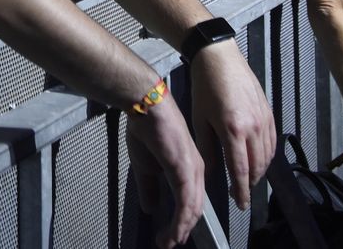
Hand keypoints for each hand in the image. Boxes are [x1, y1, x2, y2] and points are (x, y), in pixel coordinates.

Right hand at [126, 97, 205, 248]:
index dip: (182, 221)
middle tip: (168, 243)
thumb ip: (149, 187)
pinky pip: (186, 203)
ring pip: (192, 210)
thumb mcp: (145, 165)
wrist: (146, 106)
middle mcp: (197, 171)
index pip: (191, 202)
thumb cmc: (146, 129)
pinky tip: (172, 232)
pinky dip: (180, 222)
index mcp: (190, 168)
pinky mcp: (185, 170)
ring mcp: (193, 171)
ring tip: (167, 242)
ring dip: (180, 230)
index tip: (170, 236)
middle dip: (182, 230)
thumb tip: (150, 208)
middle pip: (195, 210)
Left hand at [189, 41, 275, 211]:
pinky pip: (273, 141)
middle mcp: (253, 127)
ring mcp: (264, 119)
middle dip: (251, 184)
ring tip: (249, 179)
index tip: (240, 204)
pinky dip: (268, 155)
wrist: (220, 57)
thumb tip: (210, 172)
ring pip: (268, 156)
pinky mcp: (269, 112)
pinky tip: (259, 160)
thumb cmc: (205, 86)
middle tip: (241, 194)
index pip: (241, 170)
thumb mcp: (199, 118)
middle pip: (258, 167)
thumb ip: (207, 148)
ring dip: (260, 171)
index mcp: (233, 130)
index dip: (241, 191)